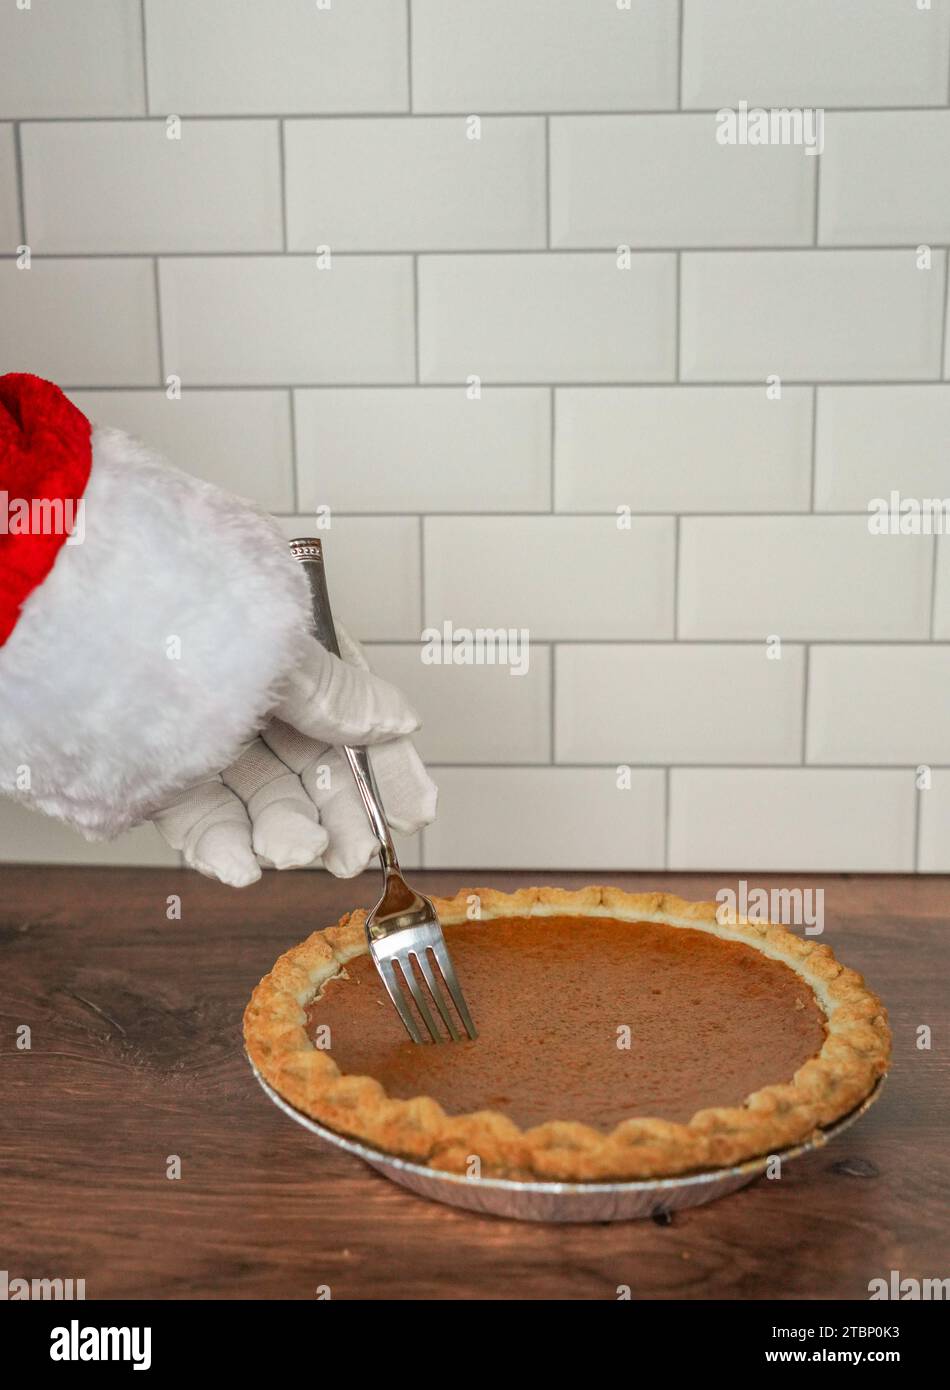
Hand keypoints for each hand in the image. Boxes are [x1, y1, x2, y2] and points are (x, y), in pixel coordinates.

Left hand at [151, 623, 435, 884]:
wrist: (75, 610)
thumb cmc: (184, 605)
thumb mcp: (281, 651)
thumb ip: (338, 695)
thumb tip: (400, 722)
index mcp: (292, 653)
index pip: (357, 719)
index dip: (388, 769)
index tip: (414, 814)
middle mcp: (253, 696)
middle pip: (312, 769)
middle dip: (338, 816)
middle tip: (351, 857)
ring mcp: (205, 734)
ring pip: (258, 799)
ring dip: (281, 833)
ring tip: (290, 854)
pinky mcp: (158, 770)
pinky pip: (198, 816)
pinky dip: (220, 846)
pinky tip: (238, 868)